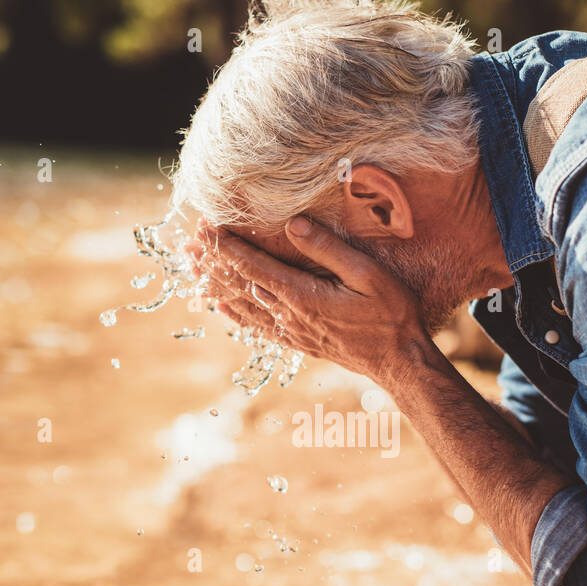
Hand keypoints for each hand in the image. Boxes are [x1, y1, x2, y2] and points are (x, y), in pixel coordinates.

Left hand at [192, 216, 432, 382]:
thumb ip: (328, 249)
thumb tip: (293, 223)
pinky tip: (221, 306)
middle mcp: (289, 315)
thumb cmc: (390, 314)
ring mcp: (291, 331)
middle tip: (189, 240)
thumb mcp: (367, 274)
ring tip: (193, 268)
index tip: (206, 226)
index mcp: (302, 296)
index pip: (253, 266)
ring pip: (242, 305)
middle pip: (240, 284)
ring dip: (216, 284)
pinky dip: (234, 313)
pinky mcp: (298, 341)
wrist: (397, 361)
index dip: (226, 246)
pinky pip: (256, 326)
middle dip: (213, 261)